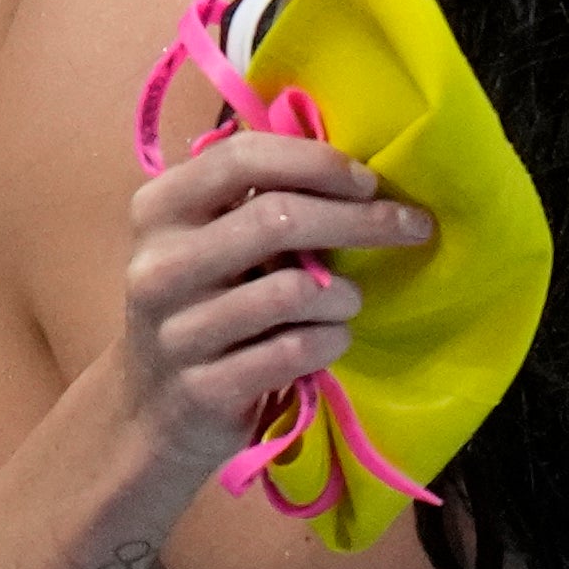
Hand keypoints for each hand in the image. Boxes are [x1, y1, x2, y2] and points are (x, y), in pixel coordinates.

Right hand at [121, 130, 426, 474]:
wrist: (156, 410)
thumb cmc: (207, 307)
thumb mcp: (210, 242)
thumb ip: (259, 199)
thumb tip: (355, 167)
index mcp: (161, 210)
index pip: (242, 158)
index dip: (316, 162)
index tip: (369, 181)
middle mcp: (160, 264)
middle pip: (279, 218)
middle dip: (362, 220)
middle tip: (412, 226)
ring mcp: (177, 330)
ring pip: (295, 291)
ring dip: (344, 294)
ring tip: (347, 301)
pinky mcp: (204, 388)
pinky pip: (297, 350)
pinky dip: (331, 340)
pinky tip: (331, 340)